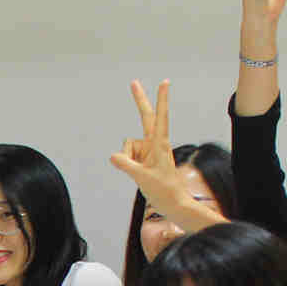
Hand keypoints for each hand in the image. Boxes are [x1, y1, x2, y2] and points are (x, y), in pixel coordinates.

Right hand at [110, 79, 225, 236]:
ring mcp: (148, 150)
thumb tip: (113, 156)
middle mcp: (154, 144)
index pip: (160, 117)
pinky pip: (126, 156)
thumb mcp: (142, 178)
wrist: (173, 204)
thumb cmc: (164, 191)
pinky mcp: (143, 158)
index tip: (164, 82)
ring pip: (127, 147)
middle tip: (133, 82)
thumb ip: (126, 165)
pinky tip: (138, 175)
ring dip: (128, 160)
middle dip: (140, 101)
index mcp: (160, 144)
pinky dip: (126, 164)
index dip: (161, 100)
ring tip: (142, 175)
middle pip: (146, 118)